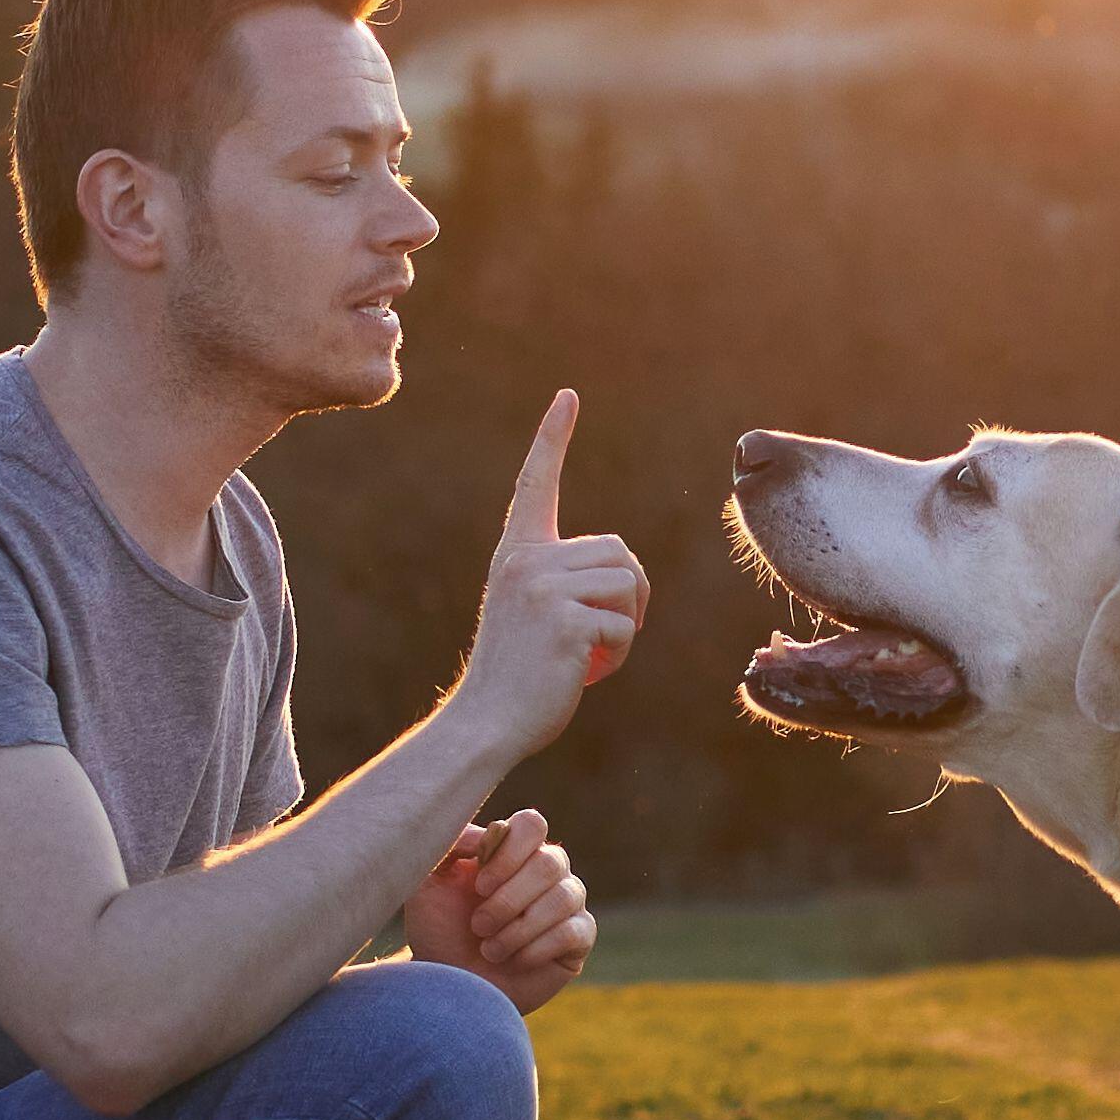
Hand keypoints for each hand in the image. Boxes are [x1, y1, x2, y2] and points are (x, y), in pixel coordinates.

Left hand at [407, 809, 597, 1013]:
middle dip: (508, 900)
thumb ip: (452, 845)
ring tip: (489, 949)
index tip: (479, 886)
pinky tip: (513, 960)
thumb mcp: (428, 882)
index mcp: (514, 849)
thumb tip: (492, 832)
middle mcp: (548, 870)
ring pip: (562, 897)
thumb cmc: (439, 929)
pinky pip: (571, 932)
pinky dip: (535, 949)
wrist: (449, 982)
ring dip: (518, 928)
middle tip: (478, 925)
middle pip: (550, 862)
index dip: (508, 854)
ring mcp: (568, 902)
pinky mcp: (579, 938)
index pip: (531, 825)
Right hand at [453, 389, 646, 759]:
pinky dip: (622, 653)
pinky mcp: (566, 622)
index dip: (553, 438)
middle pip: (618, 550)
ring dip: (629, 624)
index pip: (537, 484)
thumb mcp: (534, 612)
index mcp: (516, 553)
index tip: (567, 396)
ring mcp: (543, 589)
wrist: (487, 722)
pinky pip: (626, 624)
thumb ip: (566, 582)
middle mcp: (526, 561)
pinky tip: (590, 672)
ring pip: (629, 584)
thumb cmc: (519, 676)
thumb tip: (625, 572)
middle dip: (631, 594)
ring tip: (597, 652)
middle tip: (611, 633)